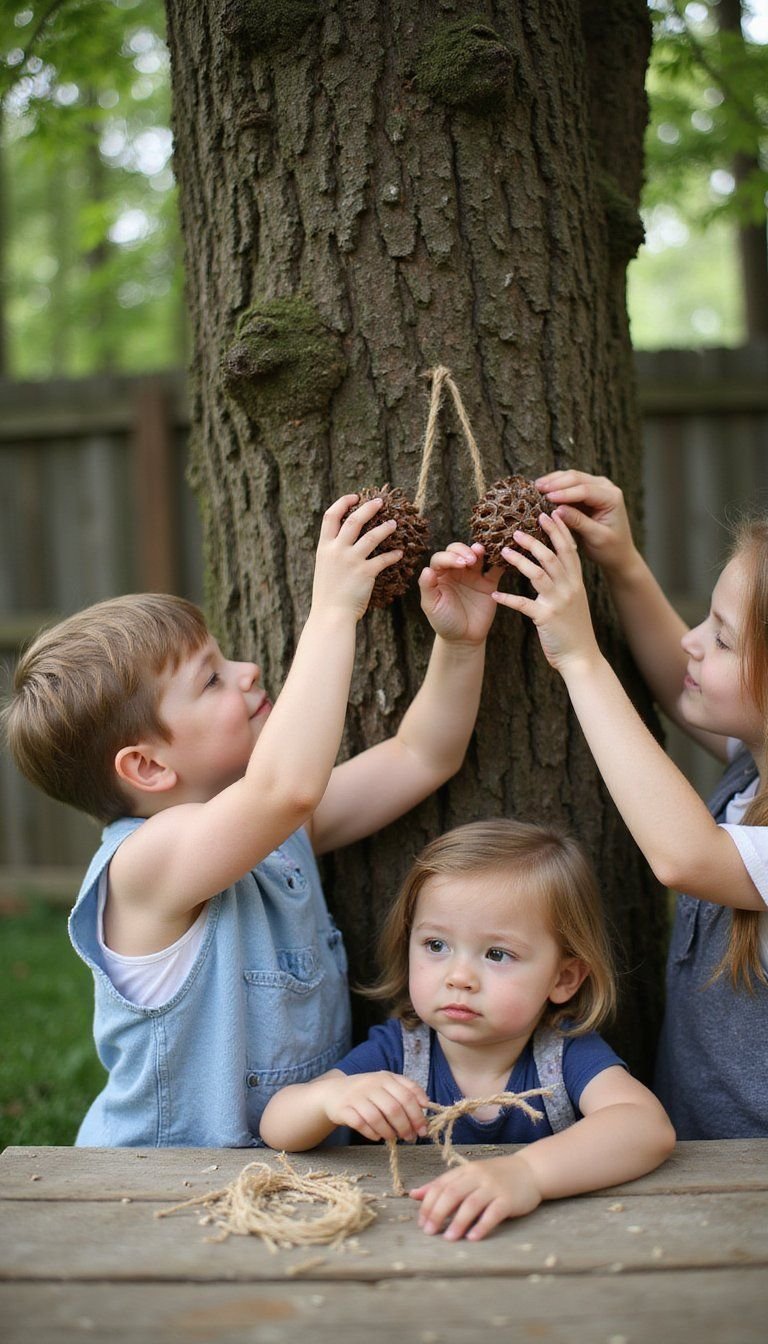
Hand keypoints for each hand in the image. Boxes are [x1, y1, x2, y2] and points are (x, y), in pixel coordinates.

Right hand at [311, 494, 402, 619]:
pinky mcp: (365, 573)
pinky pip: (383, 559)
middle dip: (368, 508)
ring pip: (371, 536)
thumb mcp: (324, 568)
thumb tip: (341, 541)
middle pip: (354, 520)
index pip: (330, 516)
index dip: (342, 503)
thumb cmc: (328, 594)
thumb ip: (332, 553)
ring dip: (385, 527)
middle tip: (380, 502)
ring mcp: (351, 561)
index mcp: (324, 547)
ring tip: (394, 523)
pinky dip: (393, 555)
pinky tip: (400, 553)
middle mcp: (336, 550)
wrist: (330, 615)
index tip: (354, 497)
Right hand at [323, 1072, 429, 1142]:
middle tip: (410, 1137)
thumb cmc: (367, 1091)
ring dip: (389, 1132)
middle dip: (406, 1126)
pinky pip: (361, 1124)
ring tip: (393, 1137)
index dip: (418, 1113)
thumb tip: (426, 1105)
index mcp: (385, 1077)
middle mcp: (371, 1084)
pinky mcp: (344, 1109)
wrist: (333, 1092)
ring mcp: (356, 1096)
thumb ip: (406, 1091)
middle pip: (394, 1108)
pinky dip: (372, 1133)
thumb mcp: (386, 1085)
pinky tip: (377, 1136)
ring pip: (377, 1118)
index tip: (423, 1128)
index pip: (407, 1094)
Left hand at [410, 1153, 541, 1240]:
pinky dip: (482, 1225)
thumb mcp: (468, 1176)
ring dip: (458, 1222)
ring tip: (449, 1238)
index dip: (429, 1203)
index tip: (421, 1222)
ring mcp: (494, 1187)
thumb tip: (414, 1194)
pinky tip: (473, 1238)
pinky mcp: (509, 1199)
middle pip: (453, 1193)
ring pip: (471, 1203)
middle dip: (438, 1213)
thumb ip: (443, 1185)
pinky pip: (494, 1213)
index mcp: (465, 1171)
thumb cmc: (495, 1176)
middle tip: (429, 1232)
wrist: (530, 1171)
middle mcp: (477, 1177)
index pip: (441, 1185)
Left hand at [418, 542, 501, 644]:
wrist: (464, 638)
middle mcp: (456, 571)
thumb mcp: (431, 606)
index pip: (441, 558)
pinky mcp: (489, 583)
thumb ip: (427, 587)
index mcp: (440, 575)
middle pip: (458, 551)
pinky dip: (500, 562)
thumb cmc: (444, 621)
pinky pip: (495, 569)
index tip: (460, 564)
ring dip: (479, 551)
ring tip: (481, 551)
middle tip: (471, 560)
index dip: (450, 557)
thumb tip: (426, 569)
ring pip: (477, 556)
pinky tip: (502, 558)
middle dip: (464, 551)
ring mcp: (473, 576)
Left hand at [492, 512, 599, 673]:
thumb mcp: (575, 599)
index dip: (559, 529)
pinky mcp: (546, 618)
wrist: (583, 657)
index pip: (568, 548)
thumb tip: (555, 563)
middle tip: (517, 529)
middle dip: (535, 539)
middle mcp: (569, 587)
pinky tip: (494, 593)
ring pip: (537, 573)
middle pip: (552, 555)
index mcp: (576, 581)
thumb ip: (566, 581)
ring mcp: (558, 602)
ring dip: (518, 561)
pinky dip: (507, 598)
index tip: (548, 513)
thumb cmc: (575, 629)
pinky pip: (522, 603)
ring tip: (502, 551)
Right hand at [535, 470, 636, 573]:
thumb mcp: (596, 537)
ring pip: (572, 477)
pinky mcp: (588, 491)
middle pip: (577, 478)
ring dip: (554, 481)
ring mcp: (597, 486)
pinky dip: (556, 485)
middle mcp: (606, 487)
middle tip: (537, 488)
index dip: (565, 493)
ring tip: (536, 486)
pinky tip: (543, 488)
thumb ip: (578, 522)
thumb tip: (557, 510)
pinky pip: (569, 484)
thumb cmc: (610, 548)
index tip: (547, 497)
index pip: (585, 490)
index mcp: (612, 498)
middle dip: (556, 483)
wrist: (619, 553)